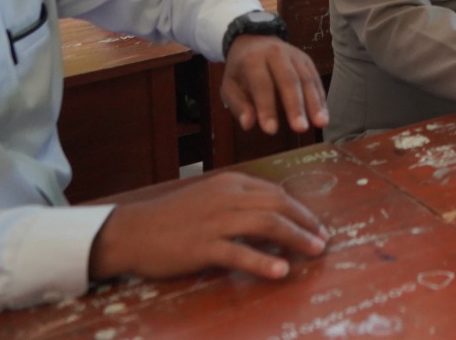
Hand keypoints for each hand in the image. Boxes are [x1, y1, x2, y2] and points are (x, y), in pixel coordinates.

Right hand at [89, 172, 327, 282]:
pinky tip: (281, 270)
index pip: (275, 192)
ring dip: (296, 238)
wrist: (131, 231)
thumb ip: (238, 204)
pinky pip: (240, 253)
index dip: (300, 209)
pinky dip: (264, 261)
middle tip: (323, 239)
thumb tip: (272, 217)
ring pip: (266, 224)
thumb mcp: (208, 200)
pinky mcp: (203, 246)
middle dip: (306, 222)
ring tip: (315, 251)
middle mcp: (226, 197)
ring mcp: (215, 221)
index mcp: (229, 184)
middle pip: (278, 205)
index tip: (315, 225)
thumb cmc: (170, 218)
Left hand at [221, 36, 328, 135]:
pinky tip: (324, 116)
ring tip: (320, 123)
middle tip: (301, 128)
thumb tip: (248, 124)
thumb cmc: (241, 70)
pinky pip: (316, 80)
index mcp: (253, 59)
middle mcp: (277, 54)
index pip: (262, 84)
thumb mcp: (230, 86)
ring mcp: (295, 55)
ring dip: (314, 103)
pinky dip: (320, 99)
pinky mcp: (307, 60)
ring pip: (307, 79)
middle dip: (296, 106)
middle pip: (289, 80)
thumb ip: (239, 105)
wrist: (254, 40)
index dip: (266, 107)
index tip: (271, 130)